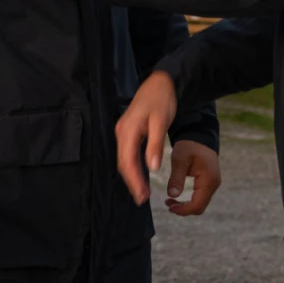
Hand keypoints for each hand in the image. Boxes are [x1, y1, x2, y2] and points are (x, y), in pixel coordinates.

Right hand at [114, 71, 178, 203]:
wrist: (161, 83)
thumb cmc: (162, 100)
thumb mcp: (161, 122)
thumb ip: (155, 145)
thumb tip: (152, 168)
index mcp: (128, 130)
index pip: (127, 161)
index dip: (133, 180)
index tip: (141, 195)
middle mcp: (121, 132)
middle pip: (122, 163)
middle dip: (131, 182)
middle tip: (141, 199)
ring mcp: (123, 131)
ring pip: (124, 159)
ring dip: (132, 176)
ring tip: (141, 192)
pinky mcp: (127, 131)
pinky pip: (127, 153)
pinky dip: (133, 166)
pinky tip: (140, 175)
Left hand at [164, 138, 220, 216]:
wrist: (199, 136)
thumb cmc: (189, 146)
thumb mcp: (179, 159)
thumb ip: (176, 177)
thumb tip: (172, 195)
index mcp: (208, 180)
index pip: (197, 205)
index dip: (183, 210)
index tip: (168, 206)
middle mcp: (214, 184)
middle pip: (200, 207)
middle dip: (183, 209)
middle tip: (167, 204)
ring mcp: (213, 184)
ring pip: (200, 203)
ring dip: (185, 206)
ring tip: (169, 201)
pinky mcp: (209, 182)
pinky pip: (200, 197)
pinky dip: (189, 200)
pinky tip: (177, 196)